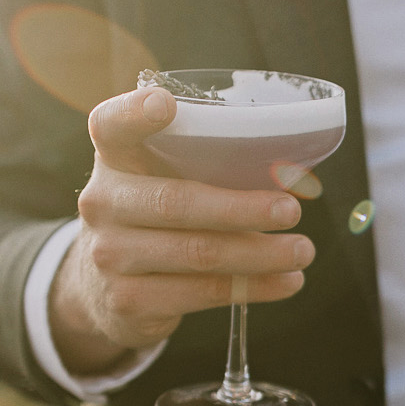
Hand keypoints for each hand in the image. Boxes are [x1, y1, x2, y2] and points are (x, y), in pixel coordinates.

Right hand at [49, 86, 315, 374]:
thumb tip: (293, 176)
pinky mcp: (127, 301)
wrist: (102, 291)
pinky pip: (201, 293)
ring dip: (260, 254)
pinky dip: (252, 287)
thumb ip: (204, 169)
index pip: (110, 126)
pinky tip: (286, 282)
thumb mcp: (162, 183)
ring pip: (197, 254)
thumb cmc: (154, 220)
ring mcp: (109, 255)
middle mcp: (102, 203)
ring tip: (303, 251)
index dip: (134, 113)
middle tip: (292, 211)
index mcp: (114, 160)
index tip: (165, 104)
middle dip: (241, 208)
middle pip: (175, 202)